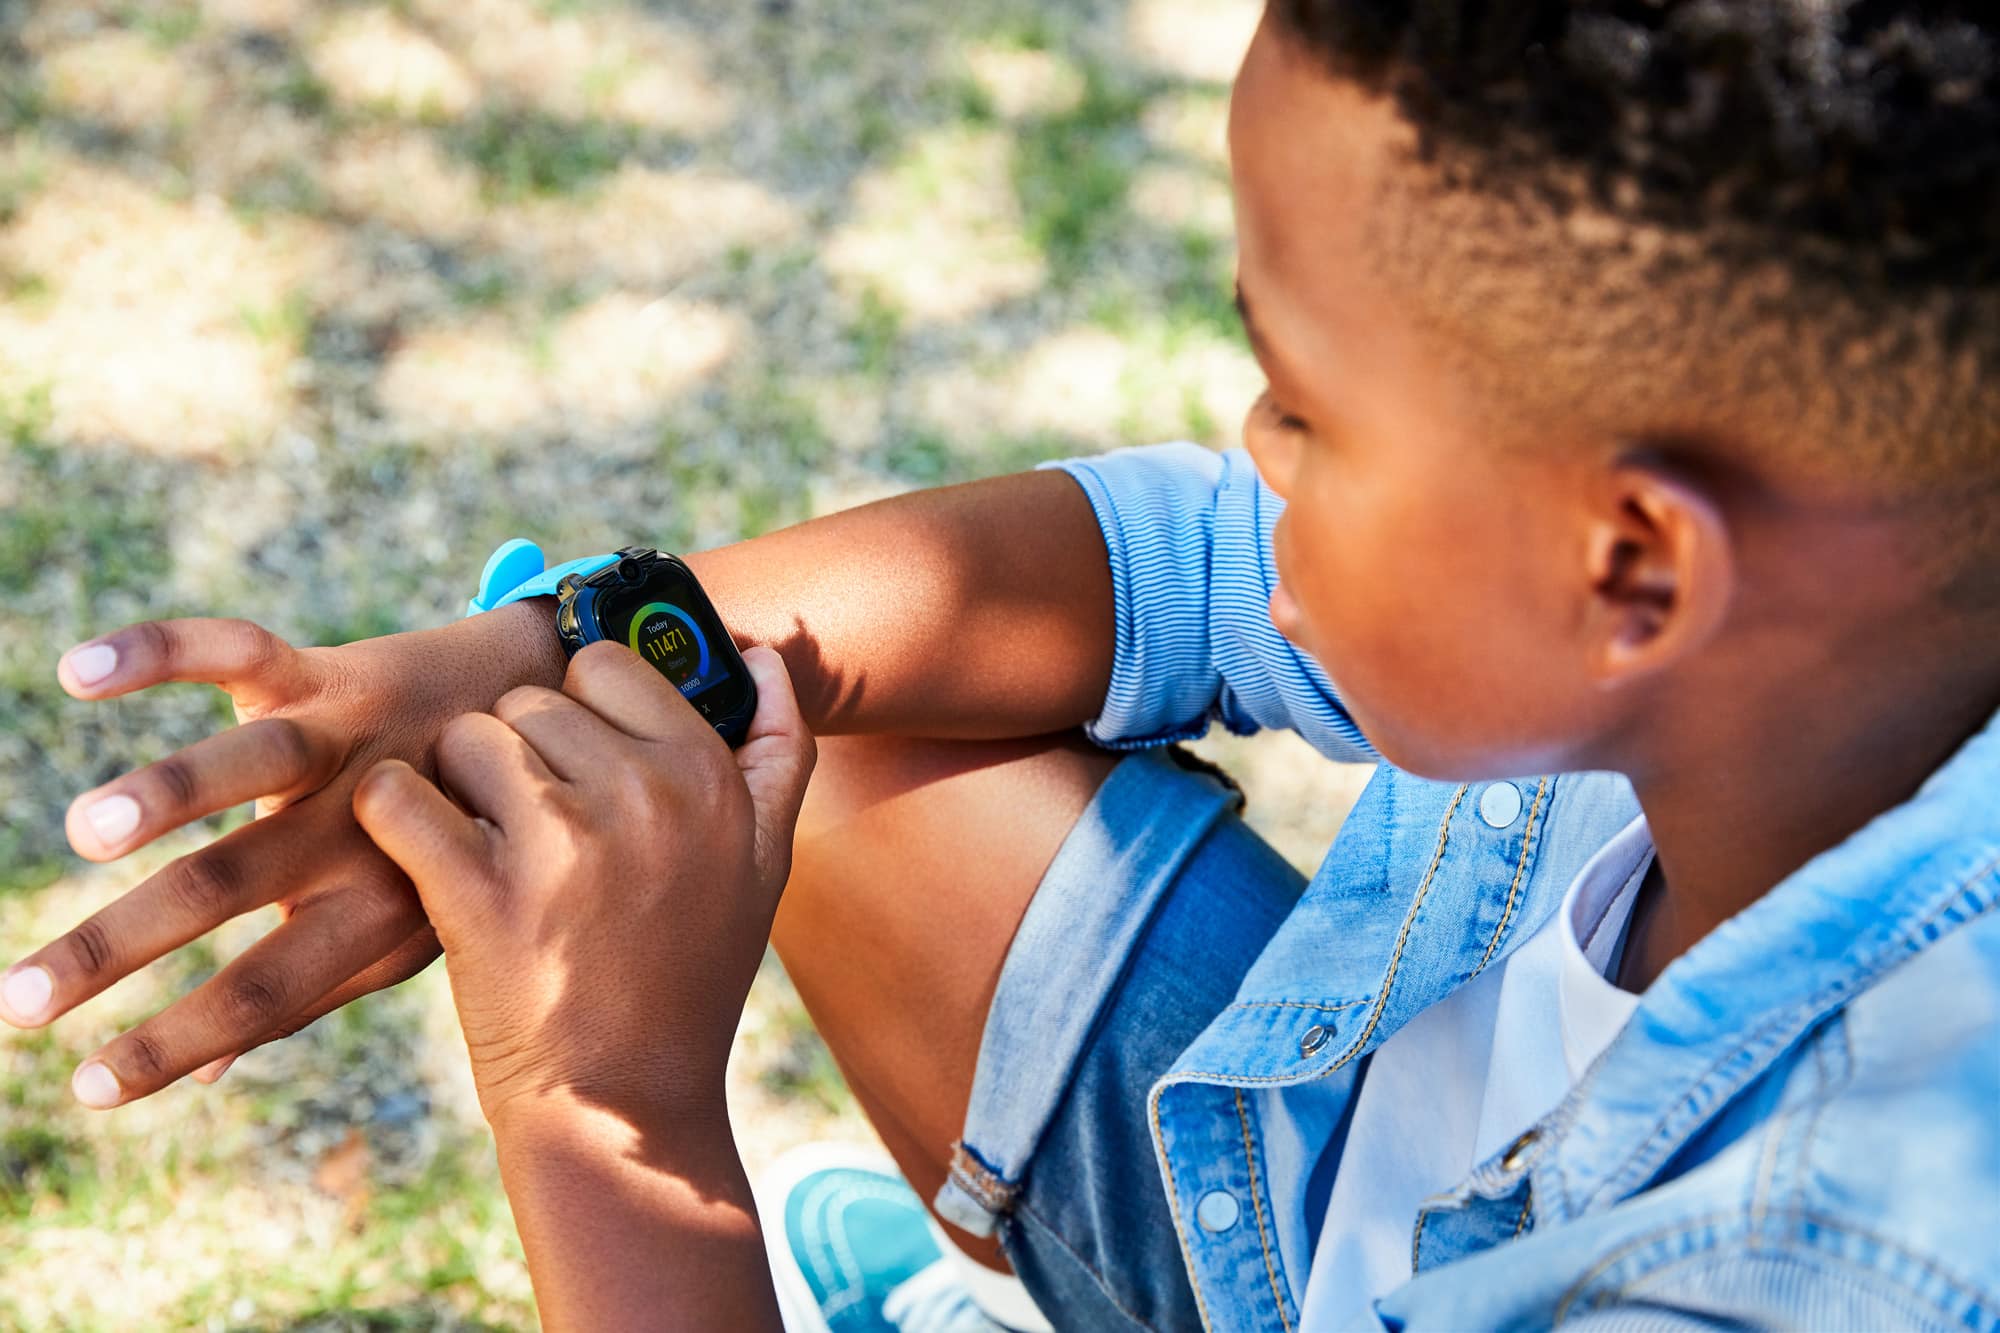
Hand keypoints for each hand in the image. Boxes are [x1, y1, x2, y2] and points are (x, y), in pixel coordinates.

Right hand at [1, 603, 569, 1106]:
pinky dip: (160, 652)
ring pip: (252, 764)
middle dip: (121, 945)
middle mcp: (363, 826)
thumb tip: (209, 1073)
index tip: (86, 1088)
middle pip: (234, 886)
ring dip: (167, 793)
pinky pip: (239, 651)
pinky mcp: (331, 670)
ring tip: (89, 831)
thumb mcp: (407, 925)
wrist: (536, 709)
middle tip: (20, 999)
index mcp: (378, 908)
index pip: (266, 991)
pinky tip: (78, 672)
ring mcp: (349, 741)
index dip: (180, 1042)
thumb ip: (313, 982)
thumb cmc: (452, 842)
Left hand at [351, 643, 814, 1131]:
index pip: (605, 666)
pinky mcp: (480, 895)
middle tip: (536, 829)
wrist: (627, 1104)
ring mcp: (562, 843)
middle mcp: (643, 794)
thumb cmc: (690, 976)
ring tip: (488, 850)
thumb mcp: (763, 861)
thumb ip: (776, 747)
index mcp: (708, 775)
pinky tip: (421, 854)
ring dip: (458, 786)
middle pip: (528, 701)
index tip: (578, 770)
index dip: (577, 714)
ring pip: (466, 740)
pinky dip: (393, 817)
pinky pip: (399, 798)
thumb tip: (760, 651)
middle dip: (517, 754)